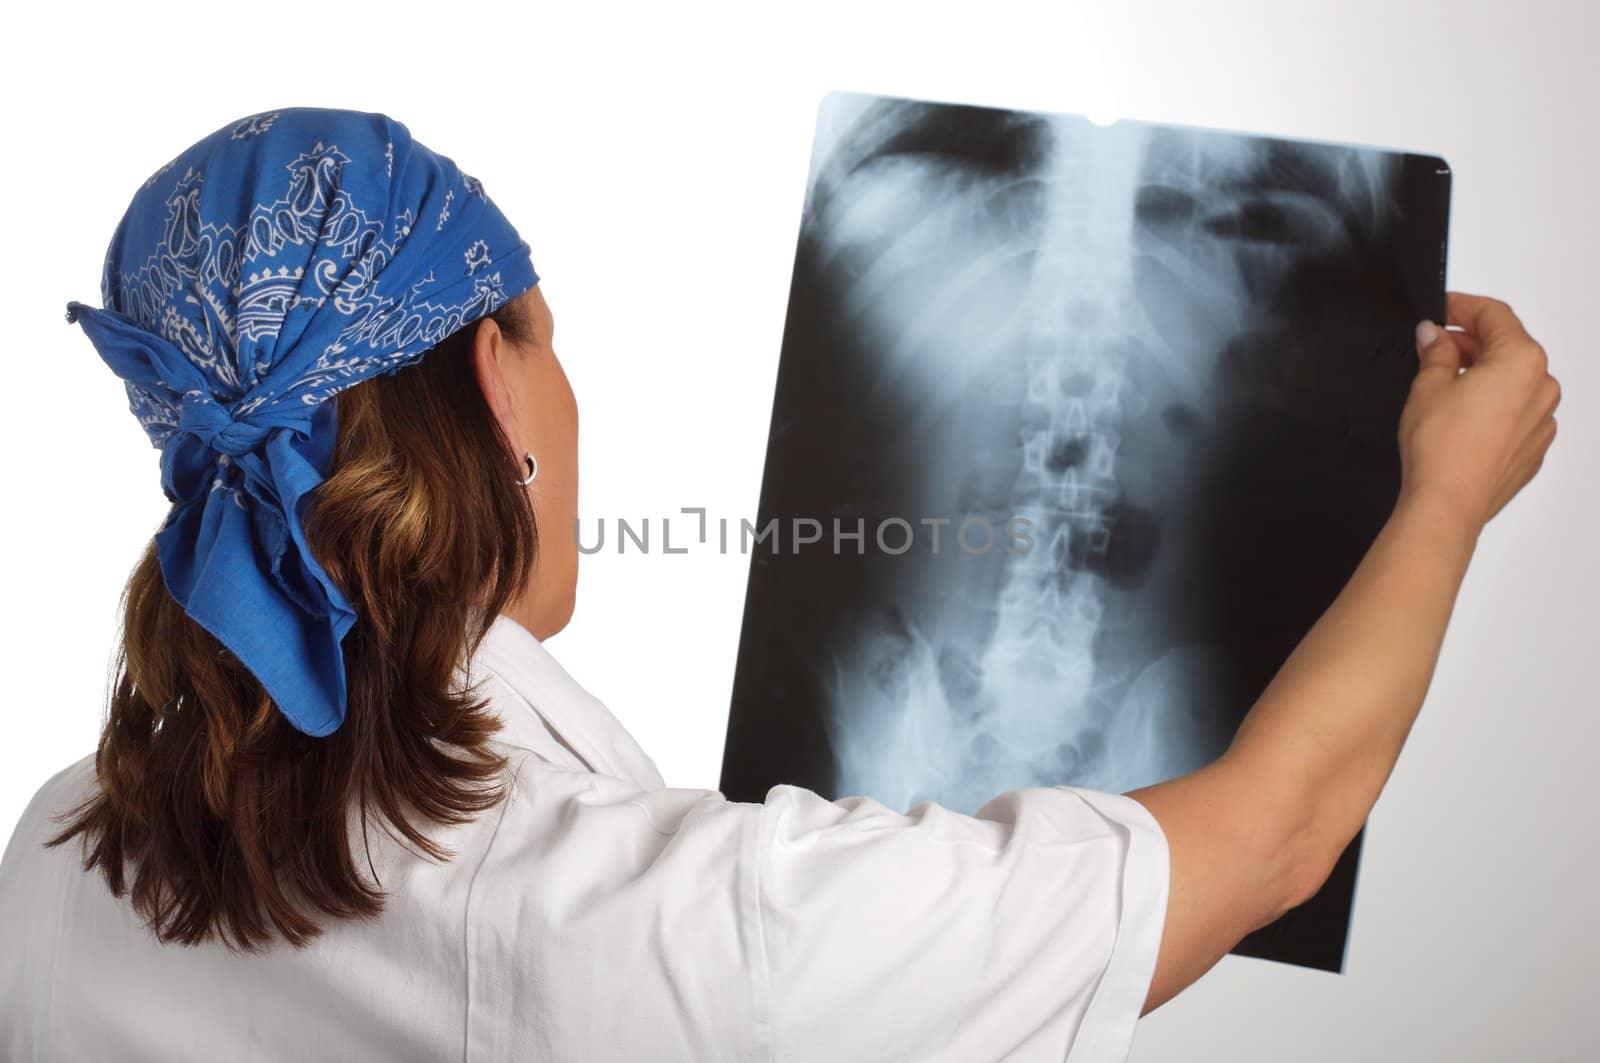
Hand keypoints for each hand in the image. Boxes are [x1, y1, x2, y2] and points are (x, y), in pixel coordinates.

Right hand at [1396, 291, 1561, 529]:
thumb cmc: (1442, 449)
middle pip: (1508, 347)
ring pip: (1513, 381)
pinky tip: (1460, 416)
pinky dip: (1492, 405)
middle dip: (1471, 343)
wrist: (1448, 503)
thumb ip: (1436, 352)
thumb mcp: (1428, 385)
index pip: (1495, 315)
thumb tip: (1434, 336)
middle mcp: (1543, 387)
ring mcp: (1543, 420)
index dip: (1463, 307)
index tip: (1443, 308)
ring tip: (1444, 385)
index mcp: (1522, 361)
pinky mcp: (1533, 447)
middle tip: (1434, 347)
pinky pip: (1515, 412)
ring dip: (1483, 374)